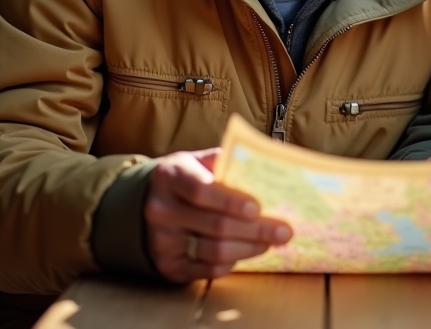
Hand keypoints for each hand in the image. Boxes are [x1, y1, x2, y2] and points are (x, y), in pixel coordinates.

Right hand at [144, 149, 292, 281]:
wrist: (146, 202)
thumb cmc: (185, 178)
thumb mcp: (197, 161)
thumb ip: (225, 163)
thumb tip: (266, 170)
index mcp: (170, 176)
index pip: (202, 191)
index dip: (231, 202)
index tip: (258, 208)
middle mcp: (161, 209)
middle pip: (215, 225)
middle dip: (256, 230)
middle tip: (284, 232)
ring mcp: (162, 240)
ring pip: (214, 251)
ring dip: (249, 248)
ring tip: (270, 242)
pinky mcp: (167, 265)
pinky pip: (207, 270)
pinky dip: (232, 263)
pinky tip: (247, 253)